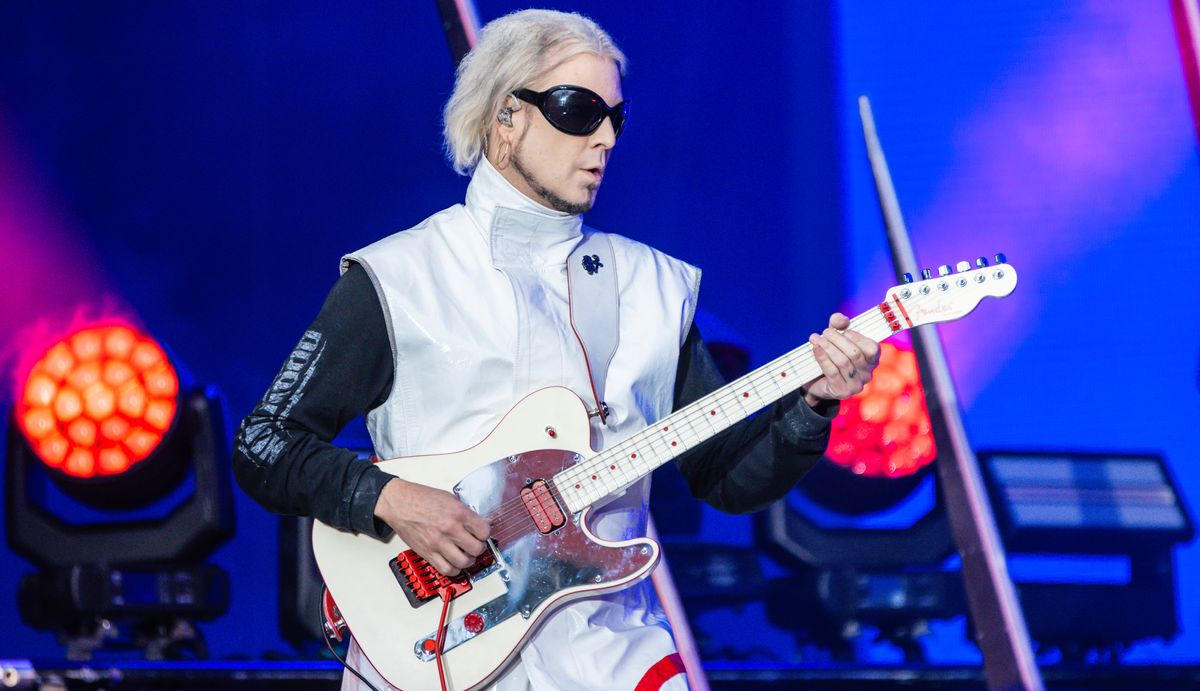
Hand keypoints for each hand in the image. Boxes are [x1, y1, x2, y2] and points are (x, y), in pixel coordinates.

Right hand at [373, 477, 489, 574]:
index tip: (482, 533)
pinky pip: (446, 569)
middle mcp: (449, 529)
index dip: (485, 533)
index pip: (484, 531)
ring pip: (464, 562)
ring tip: (466, 555)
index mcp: (458, 513)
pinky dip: (454, 569)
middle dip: (479, 548)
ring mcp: (438, 543)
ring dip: (468, 560)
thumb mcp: (449, 498)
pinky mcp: (428, 553)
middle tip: (475, 544)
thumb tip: (478, 523)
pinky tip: (454, 563)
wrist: (399, 503)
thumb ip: (465, 512)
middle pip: (477, 549)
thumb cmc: (421, 498)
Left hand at [801, 312, 879, 407]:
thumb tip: (841, 320)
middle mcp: (867, 374)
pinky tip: (815, 349)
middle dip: (838, 340)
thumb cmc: (830, 355)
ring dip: (828, 347)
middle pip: (855, 354)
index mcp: (871, 360)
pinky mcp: (842, 392)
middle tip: (825, 332)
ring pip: (843, 362)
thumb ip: (839, 324)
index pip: (873, 349)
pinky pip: (832, 372)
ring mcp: (856, 385)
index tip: (845, 331)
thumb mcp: (835, 336)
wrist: (816, 381)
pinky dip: (822, 358)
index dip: (859, 338)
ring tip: (816, 339)